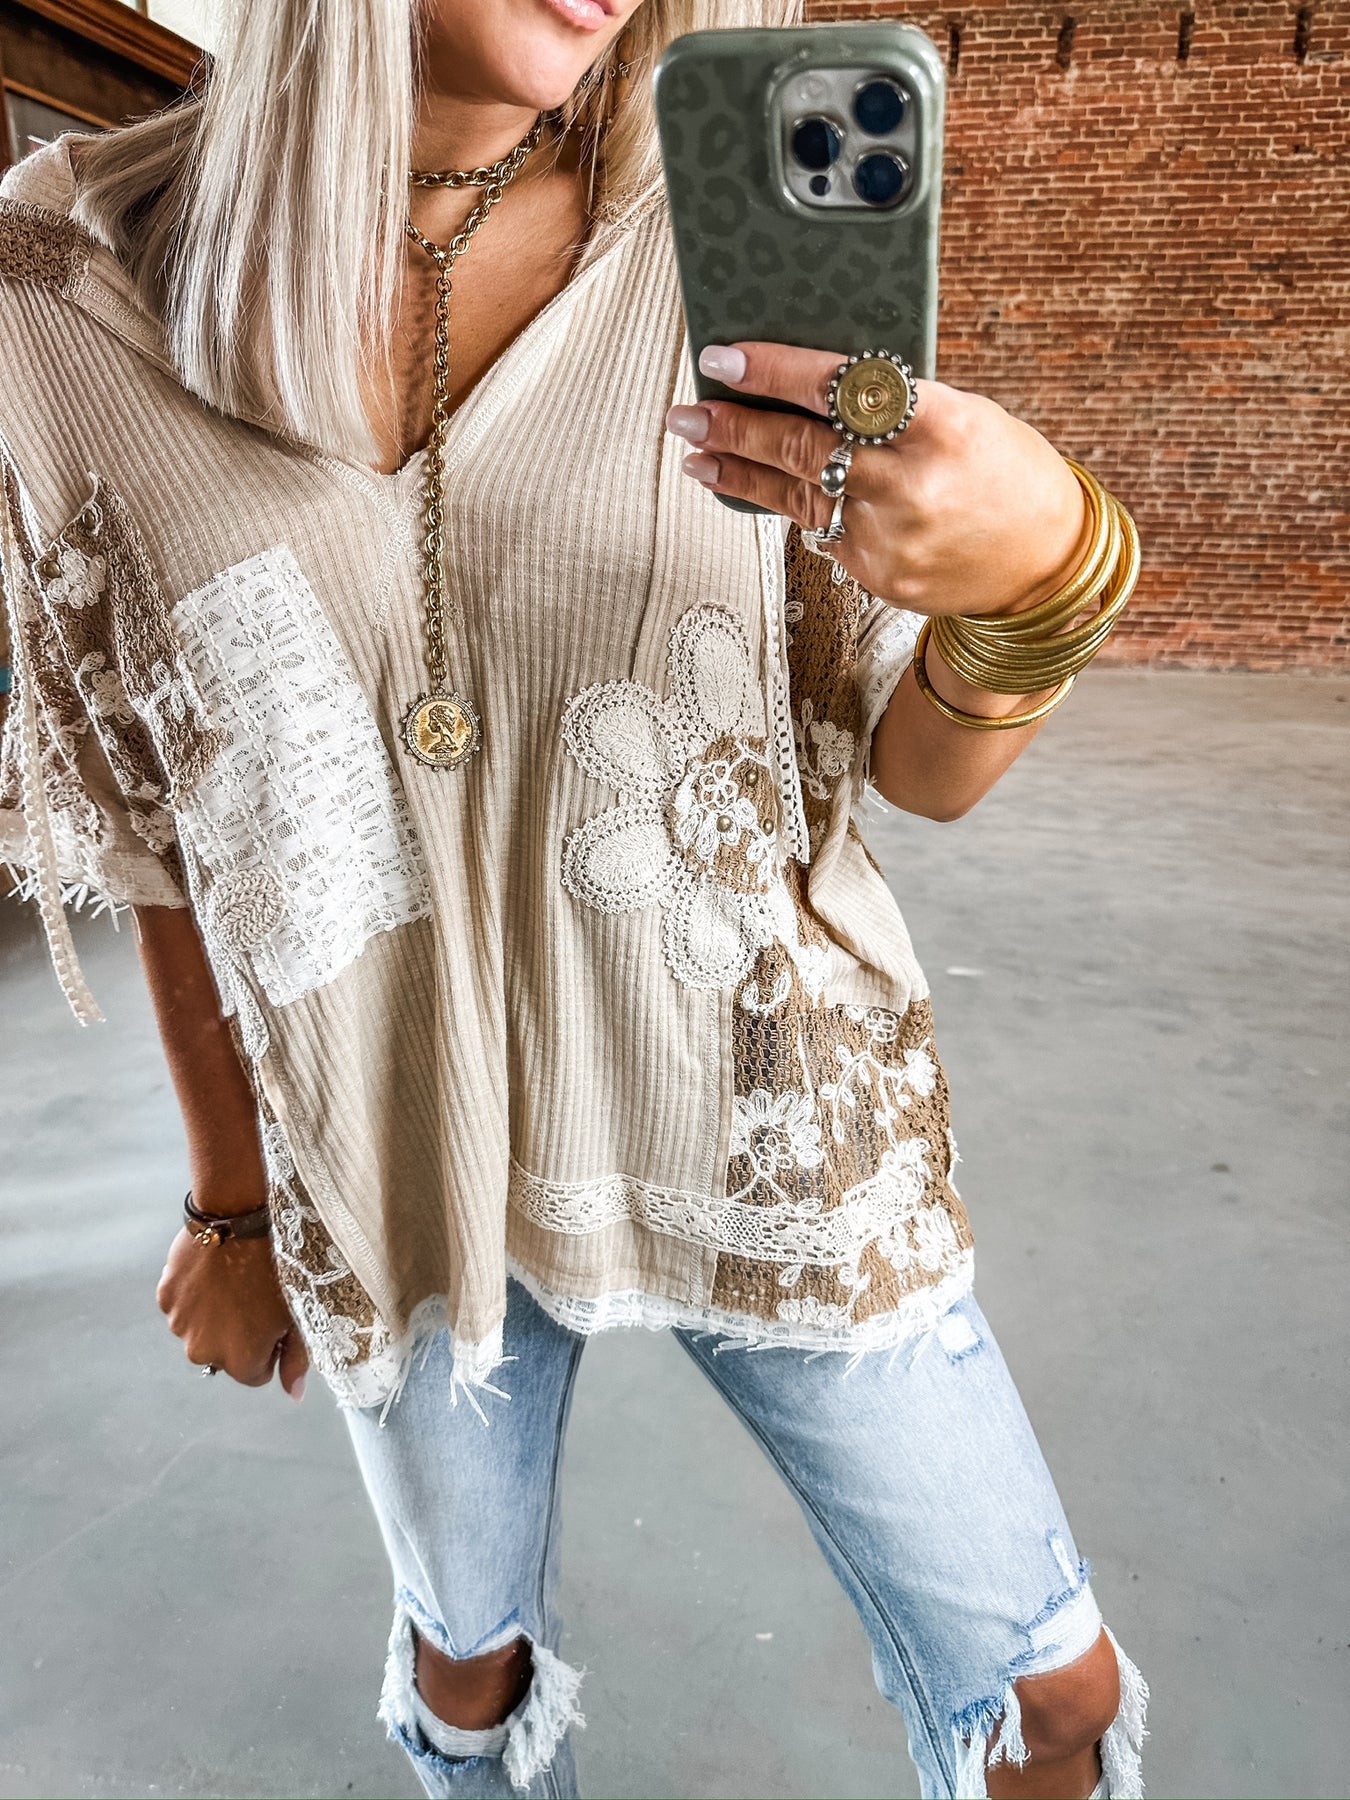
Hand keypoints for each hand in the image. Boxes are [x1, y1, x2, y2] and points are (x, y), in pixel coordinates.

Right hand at [157, 1224, 308, 1398]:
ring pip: (200, 1330)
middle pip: (225, 1354)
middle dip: (239, 1334)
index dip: (270, 1347)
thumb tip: (294, 1396)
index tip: (275, 1320)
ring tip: (234, 1280)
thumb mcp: (299, 1313)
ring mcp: (180, 1324)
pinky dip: (194, 1294)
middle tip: (255, 1296)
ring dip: (214, 1315)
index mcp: (240, 1362)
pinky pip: (182, 1306)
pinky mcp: (165, 1297)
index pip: (256, 1374)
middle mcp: (203, 1352)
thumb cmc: (280, 1266)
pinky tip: (213, 1270)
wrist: (242, 1218)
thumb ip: (297, 1359)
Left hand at [667, 342, 1088, 618]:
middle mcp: (909, 483)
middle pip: (801, 447)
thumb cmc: (1003, 472)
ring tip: (697, 453)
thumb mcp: (961, 416)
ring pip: (796, 494)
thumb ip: (890, 405)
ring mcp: (889, 536)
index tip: (723, 357)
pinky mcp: (876, 573)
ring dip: (739, 472)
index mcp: (939, 424)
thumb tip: (803, 381)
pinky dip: (793, 504)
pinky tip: (757, 488)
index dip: (773, 372)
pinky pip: (822, 528)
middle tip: (686, 412)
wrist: (1043, 563)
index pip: (840, 387)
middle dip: (733, 427)